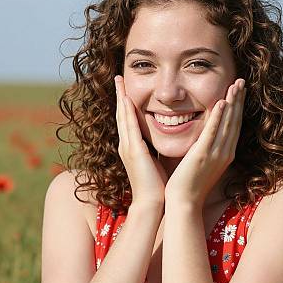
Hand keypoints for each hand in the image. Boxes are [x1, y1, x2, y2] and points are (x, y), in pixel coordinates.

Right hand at [114, 75, 167, 205]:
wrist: (152, 204)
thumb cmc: (157, 186)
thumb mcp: (155, 162)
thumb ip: (155, 150)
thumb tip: (164, 141)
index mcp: (133, 148)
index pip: (129, 121)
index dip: (127, 104)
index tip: (126, 88)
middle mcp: (127, 145)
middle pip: (122, 114)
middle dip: (120, 95)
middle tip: (118, 77)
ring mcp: (128, 147)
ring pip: (123, 116)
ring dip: (121, 97)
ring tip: (119, 81)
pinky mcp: (134, 151)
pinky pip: (130, 126)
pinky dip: (127, 111)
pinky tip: (126, 98)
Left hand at [164, 78, 245, 206]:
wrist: (184, 203)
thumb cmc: (189, 184)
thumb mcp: (202, 162)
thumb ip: (205, 146)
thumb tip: (202, 135)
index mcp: (225, 154)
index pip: (234, 125)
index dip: (237, 106)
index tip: (239, 90)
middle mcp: (225, 152)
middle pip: (235, 121)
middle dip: (238, 99)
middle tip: (241, 80)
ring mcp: (215, 154)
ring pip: (227, 123)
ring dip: (232, 102)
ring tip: (235, 84)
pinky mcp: (202, 155)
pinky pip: (212, 133)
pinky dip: (218, 117)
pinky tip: (221, 103)